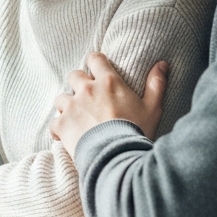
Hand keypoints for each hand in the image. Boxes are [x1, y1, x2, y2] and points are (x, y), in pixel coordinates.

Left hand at [49, 54, 167, 156]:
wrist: (118, 157)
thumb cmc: (136, 132)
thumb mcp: (152, 108)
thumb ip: (156, 84)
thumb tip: (162, 64)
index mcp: (109, 82)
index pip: (95, 59)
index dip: (94, 62)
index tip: (96, 70)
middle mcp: (87, 90)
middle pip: (74, 76)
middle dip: (78, 84)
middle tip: (87, 98)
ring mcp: (72, 107)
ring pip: (61, 98)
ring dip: (67, 106)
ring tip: (76, 118)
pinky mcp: (62, 124)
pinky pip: (54, 122)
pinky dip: (59, 129)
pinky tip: (66, 136)